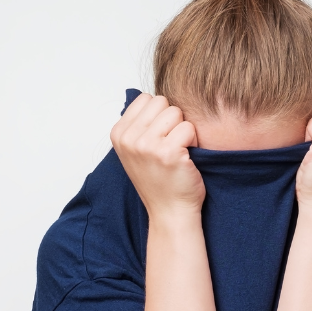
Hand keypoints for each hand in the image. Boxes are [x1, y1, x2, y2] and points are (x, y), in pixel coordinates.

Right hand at [110, 93, 204, 218]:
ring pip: (176, 112)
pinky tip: (186, 158)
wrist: (169, 212)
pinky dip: (193, 141)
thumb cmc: (158, 179)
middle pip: (161, 102)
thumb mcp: (135, 150)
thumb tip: (152, 98)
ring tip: (178, 151)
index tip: (159, 137)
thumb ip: (139, 124)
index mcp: (118, 133)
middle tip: (171, 144)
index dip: (159, 115)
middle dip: (172, 120)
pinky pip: (189, 128)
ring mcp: (147, 145)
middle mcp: (129, 138)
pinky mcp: (168, 153)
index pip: (146, 99)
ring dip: (183, 130)